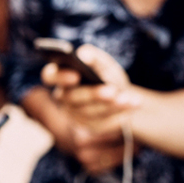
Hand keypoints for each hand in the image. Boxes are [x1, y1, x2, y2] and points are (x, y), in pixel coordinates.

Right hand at [42, 44, 139, 172]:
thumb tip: (82, 54)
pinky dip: (119, 115)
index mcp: (60, 76)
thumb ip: (92, 56)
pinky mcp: (89, 127)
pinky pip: (102, 124)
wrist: (121, 94)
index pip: (50, 76)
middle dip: (93, 94)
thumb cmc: (105, 74)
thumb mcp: (102, 62)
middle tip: (112, 90)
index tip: (75, 76)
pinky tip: (133, 105)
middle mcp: (63, 97)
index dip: (60, 77)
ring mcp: (74, 115)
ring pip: (89, 112)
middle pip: (72, 98)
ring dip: (112, 105)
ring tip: (130, 98)